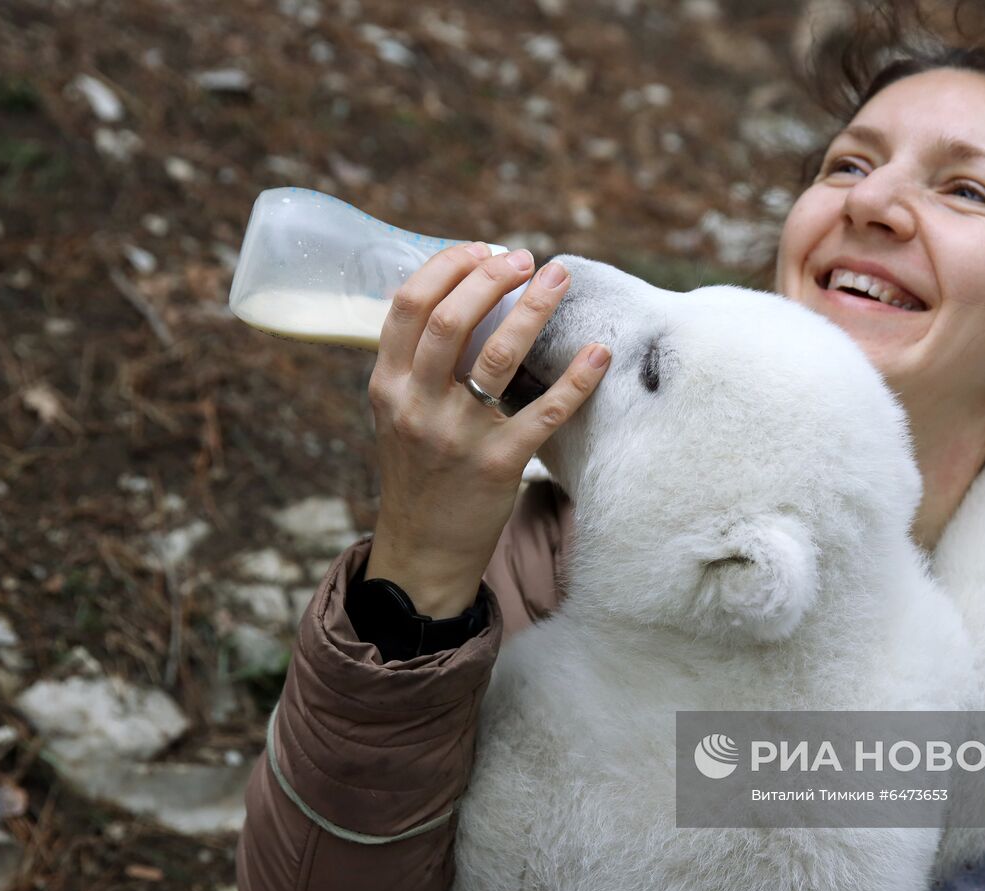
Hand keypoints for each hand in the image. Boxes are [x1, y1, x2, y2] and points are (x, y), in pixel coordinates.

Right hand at [363, 242, 610, 616]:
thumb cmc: (420, 468)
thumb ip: (417, 361)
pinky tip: (598, 352)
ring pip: (498, 356)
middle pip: (451, 320)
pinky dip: (576, 378)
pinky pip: (544, 412)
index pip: (409, 305)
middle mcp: (415, 405)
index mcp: (386, 384)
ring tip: (559, 279)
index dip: (447, 267)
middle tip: (527, 258)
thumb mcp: (397, 411)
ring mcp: (456, 435)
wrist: (423, 548)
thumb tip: (463, 293)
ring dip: (533, 309)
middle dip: (492, 278)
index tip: (482, 249)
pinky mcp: (497, 464)